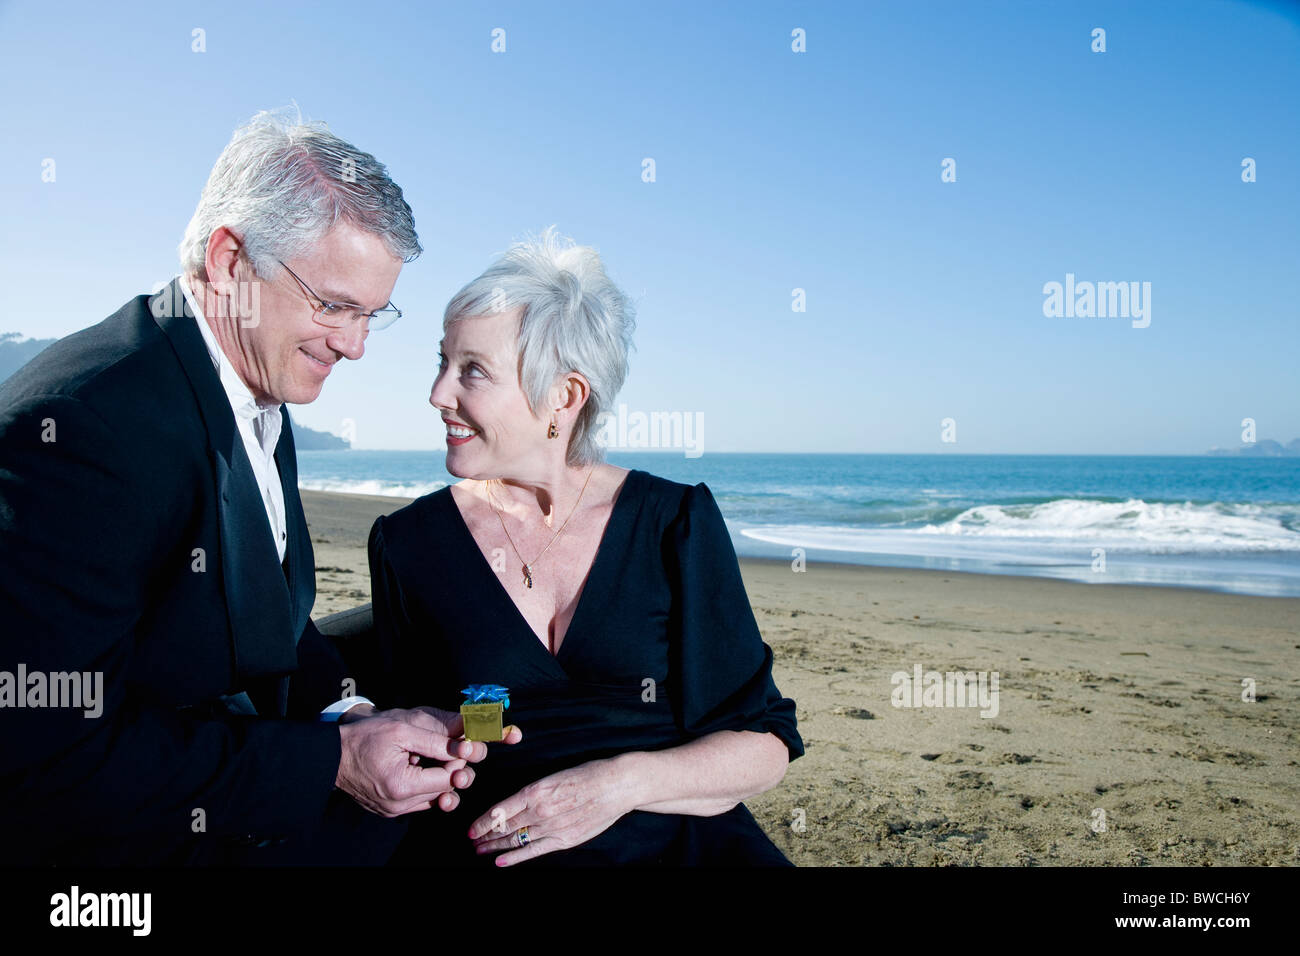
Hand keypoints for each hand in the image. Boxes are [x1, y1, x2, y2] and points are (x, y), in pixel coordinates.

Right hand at [335, 707, 521, 816]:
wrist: (332, 755)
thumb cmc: (364, 737)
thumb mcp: (402, 730)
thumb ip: (436, 741)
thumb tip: (466, 748)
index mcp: (402, 786)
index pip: (449, 778)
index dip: (459, 760)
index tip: (460, 743)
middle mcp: (399, 805)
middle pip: (444, 790)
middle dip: (452, 768)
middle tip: (450, 748)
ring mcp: (394, 810)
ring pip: (433, 796)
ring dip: (439, 776)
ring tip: (430, 755)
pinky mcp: (390, 809)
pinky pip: (419, 799)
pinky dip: (425, 783)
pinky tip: (419, 766)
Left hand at [467, 755, 642, 866]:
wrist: (615, 785)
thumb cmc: (586, 775)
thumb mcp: (553, 776)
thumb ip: (533, 792)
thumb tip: (513, 805)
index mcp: (534, 790)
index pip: (499, 810)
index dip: (482, 822)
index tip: (471, 829)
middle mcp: (539, 810)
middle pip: (504, 828)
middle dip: (485, 836)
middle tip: (473, 842)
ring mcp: (551, 827)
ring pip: (515, 840)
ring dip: (495, 847)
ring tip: (482, 850)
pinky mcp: (564, 840)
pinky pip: (533, 851)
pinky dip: (515, 858)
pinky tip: (501, 861)